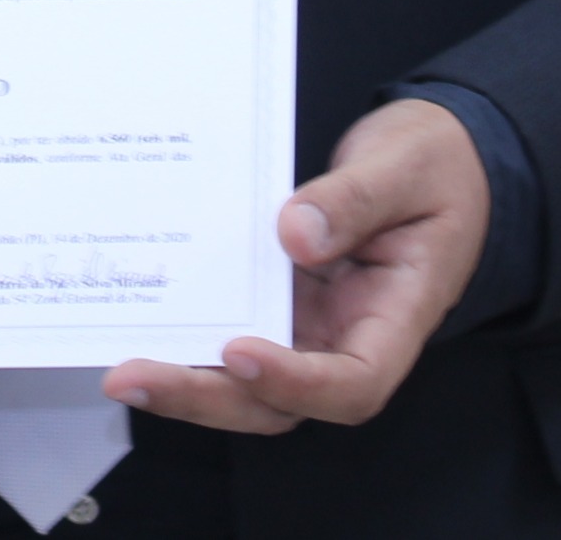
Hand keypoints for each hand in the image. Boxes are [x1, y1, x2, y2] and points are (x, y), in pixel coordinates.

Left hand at [104, 97, 490, 434]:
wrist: (439, 158)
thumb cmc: (436, 166)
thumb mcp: (407, 166)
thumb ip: (357, 198)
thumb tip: (295, 233)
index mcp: (397, 318)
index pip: (352, 384)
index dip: (294, 383)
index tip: (240, 351)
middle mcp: (346, 335)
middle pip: (279, 402)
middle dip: (207, 397)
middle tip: (135, 377)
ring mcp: (309, 322)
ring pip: (245, 379)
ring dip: (186, 377)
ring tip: (122, 367)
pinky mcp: (278, 297)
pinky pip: (231, 324)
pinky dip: (187, 329)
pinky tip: (138, 312)